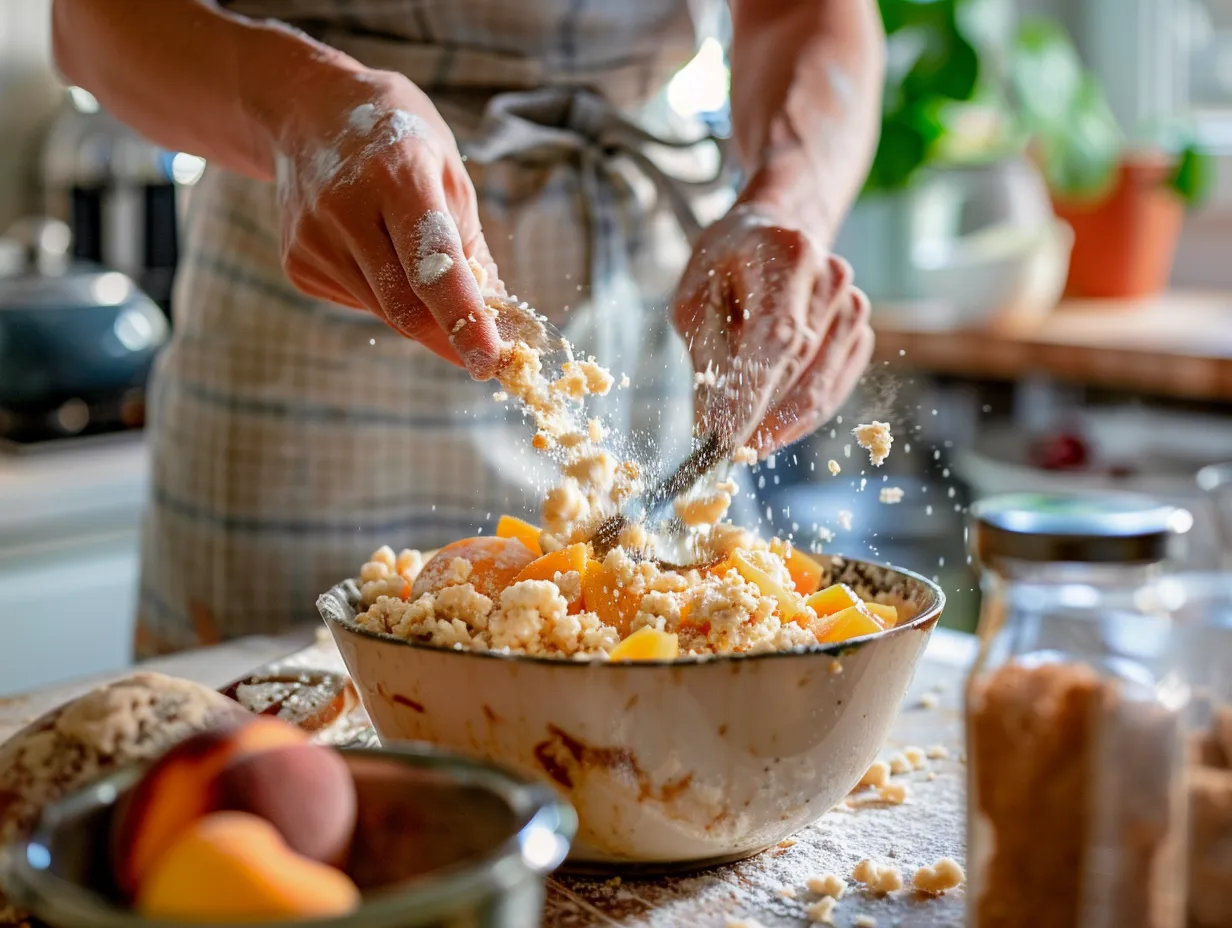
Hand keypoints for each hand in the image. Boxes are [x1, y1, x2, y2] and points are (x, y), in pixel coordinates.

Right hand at [273, 68, 502, 377]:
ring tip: (416, 263)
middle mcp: (345, 208)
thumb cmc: (398, 141)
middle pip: (405, 307)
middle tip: (485, 353)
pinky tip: (375, 251)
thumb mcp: (449, 173)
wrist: (306, 113)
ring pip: (384, 313)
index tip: (490, 361)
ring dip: (418, 312)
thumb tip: (497, 324)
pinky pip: (358, 304)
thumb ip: (471, 250)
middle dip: (450, 337)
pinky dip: (384, 296)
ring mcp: (312, 239)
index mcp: (397, 175)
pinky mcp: (297, 264)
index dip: (464, 318)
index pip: (433, 265)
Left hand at [671, 206, 872, 456]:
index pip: (776, 339)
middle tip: (726, 451)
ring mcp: (853, 304)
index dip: (753, 396)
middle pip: (799, 367)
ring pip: (820, 386)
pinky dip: (802, 417)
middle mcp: (830, 277)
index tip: (725, 441)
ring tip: (745, 439)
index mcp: (787, 255)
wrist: (772, 236)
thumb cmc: (724, 266)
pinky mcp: (860, 331)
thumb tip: (711, 424)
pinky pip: (834, 389)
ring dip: (781, 424)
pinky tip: (773, 427)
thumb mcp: (695, 299)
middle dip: (760, 417)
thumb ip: (706, 356)